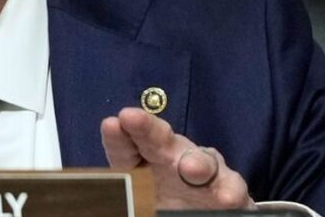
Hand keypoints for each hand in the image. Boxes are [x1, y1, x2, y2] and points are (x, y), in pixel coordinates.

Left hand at [101, 107, 253, 209]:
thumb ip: (121, 191)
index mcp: (143, 163)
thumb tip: (93, 196)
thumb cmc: (164, 199)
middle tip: (130, 118)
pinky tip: (227, 197)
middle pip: (157, 141)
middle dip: (145, 128)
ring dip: (196, 163)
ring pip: (200, 161)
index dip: (118, 138)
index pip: (125, 148)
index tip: (111, 124)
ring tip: (190, 169)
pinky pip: (231, 186)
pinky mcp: (228, 189)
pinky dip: (229, 190)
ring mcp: (203, 174)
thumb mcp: (136, 196)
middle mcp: (171, 161)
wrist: (205, 209)